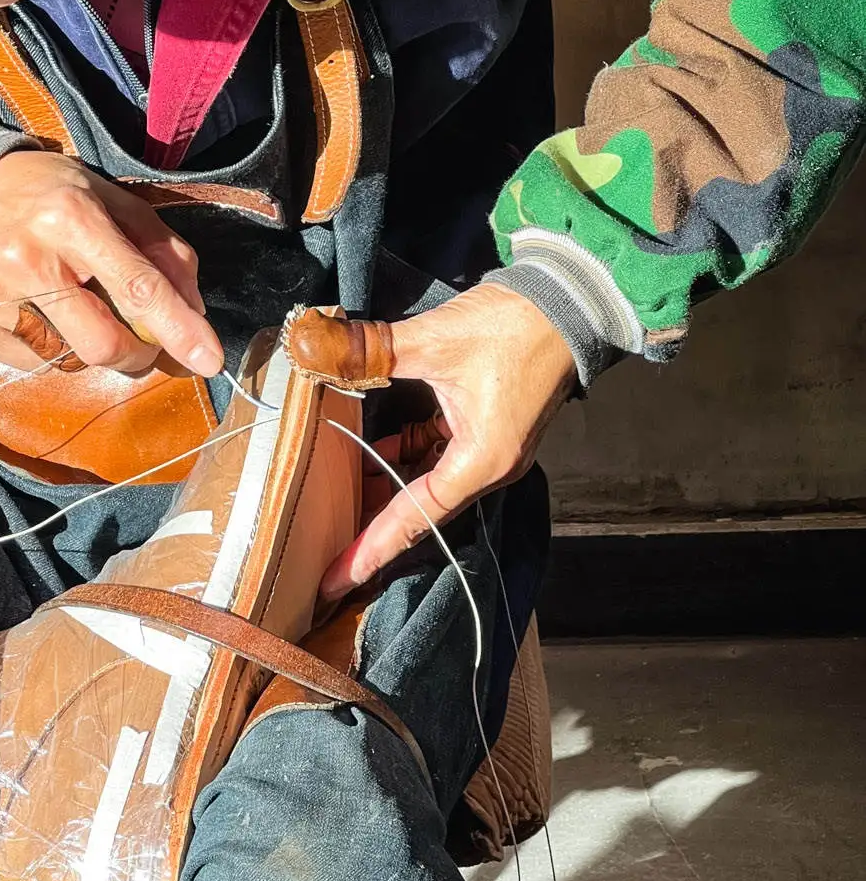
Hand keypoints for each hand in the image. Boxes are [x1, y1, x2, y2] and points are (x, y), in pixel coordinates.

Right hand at [0, 150, 223, 375]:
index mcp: (71, 217)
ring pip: (72, 361)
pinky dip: (53, 348)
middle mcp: (27, 258)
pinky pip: (36, 364)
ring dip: (90, 346)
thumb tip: (194, 315)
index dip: (177, 328)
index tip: (209, 361)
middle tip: (136, 333)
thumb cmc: (53, 196)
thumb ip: (163, 253)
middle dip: (136, 352)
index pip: (136, 287)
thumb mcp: (115, 202)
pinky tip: (39, 310)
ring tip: (73, 304)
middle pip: (104, 345)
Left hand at [320, 283, 576, 599]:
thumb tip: (309, 346)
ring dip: (385, 487)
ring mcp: (489, 451)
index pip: (413, 519)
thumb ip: (367, 350)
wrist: (571, 297)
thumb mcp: (432, 339)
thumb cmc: (512, 325)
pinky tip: (370, 447)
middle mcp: (488, 469)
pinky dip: (405, 454)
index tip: (335, 582)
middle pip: (419, 513)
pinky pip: (438, 456)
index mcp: (480, 462)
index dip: (370, 551)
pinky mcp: (487, 430)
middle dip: (371, 529)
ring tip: (335, 502)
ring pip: (426, 484)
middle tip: (321, 554)